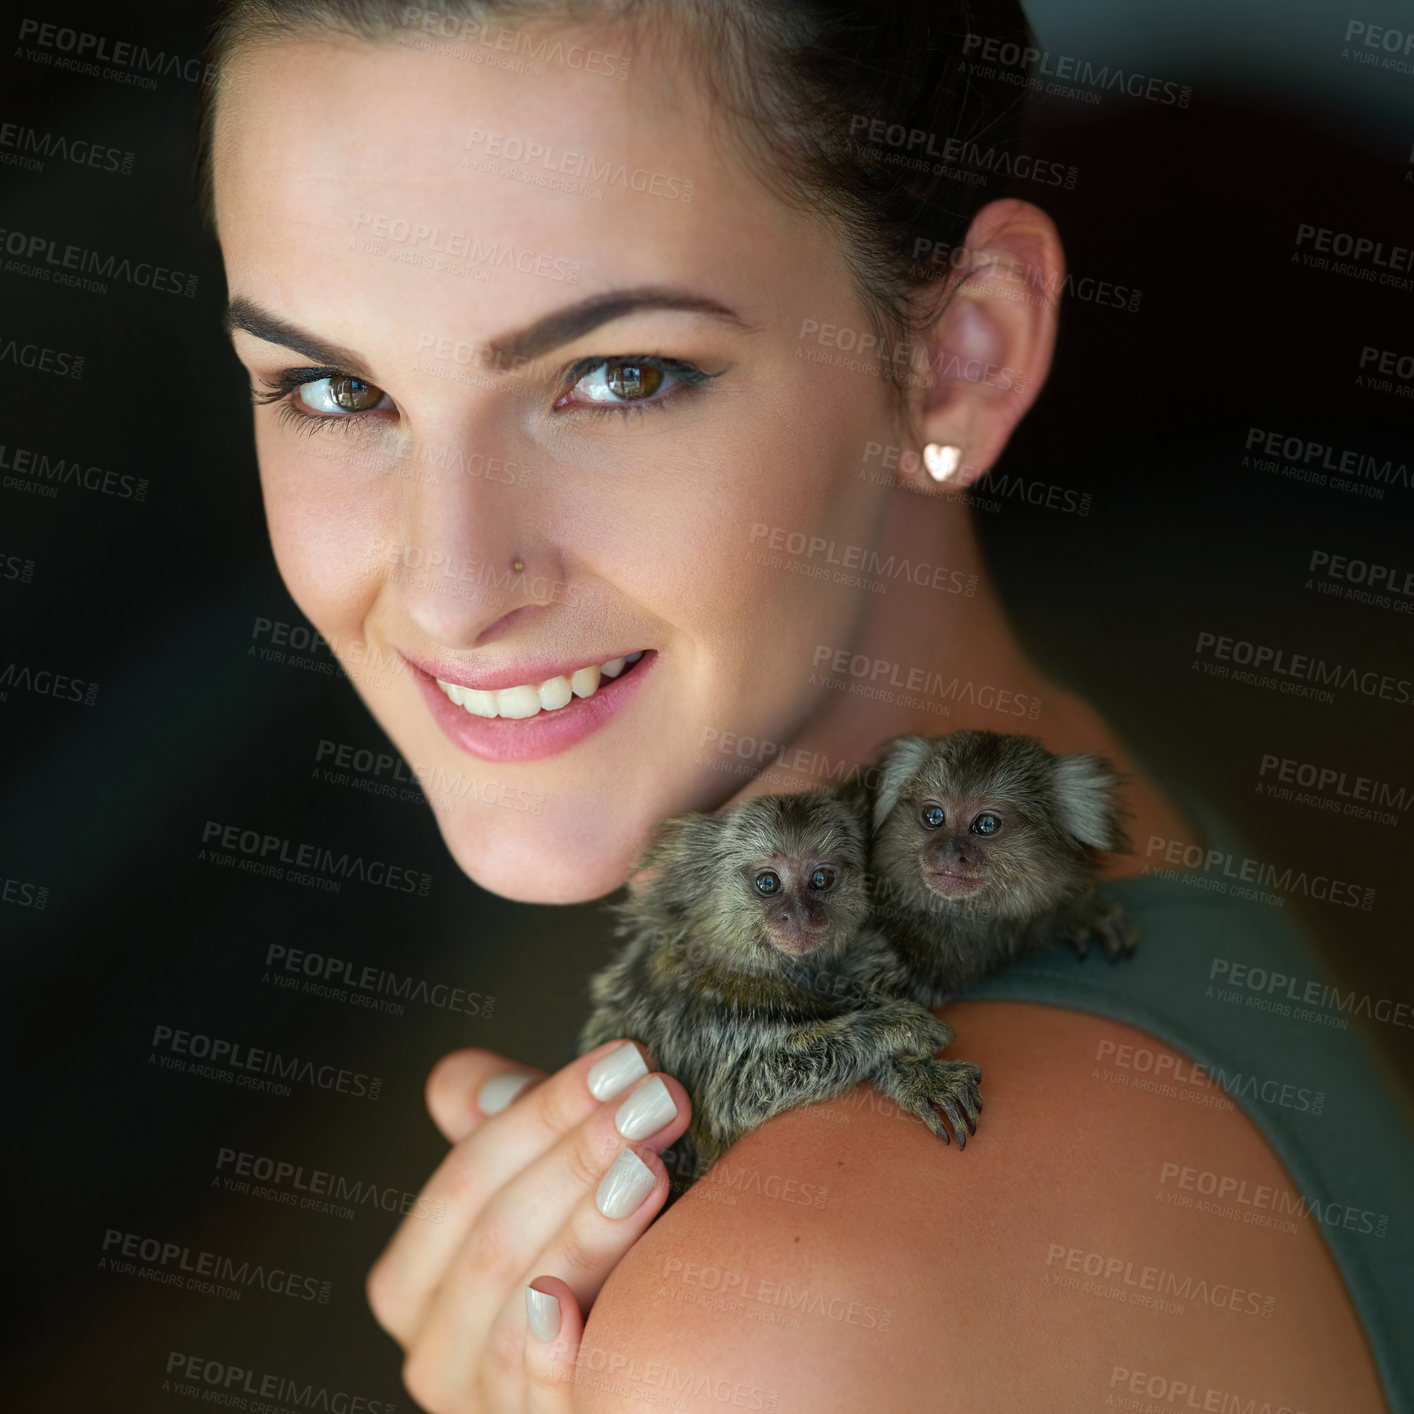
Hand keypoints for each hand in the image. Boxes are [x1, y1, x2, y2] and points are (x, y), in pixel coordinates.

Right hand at [367, 1040, 692, 1412]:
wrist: (658, 1360)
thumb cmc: (591, 1257)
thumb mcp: (548, 1179)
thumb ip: (498, 1123)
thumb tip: (459, 1081)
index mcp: (415, 1282)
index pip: (465, 1180)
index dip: (542, 1113)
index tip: (622, 1061)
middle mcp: (435, 1353)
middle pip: (496, 1235)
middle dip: (580, 1154)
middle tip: (655, 1099)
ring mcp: (486, 1404)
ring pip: (522, 1300)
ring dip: (588, 1225)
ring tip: (651, 1165)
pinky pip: (538, 1394)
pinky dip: (549, 1348)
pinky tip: (570, 1305)